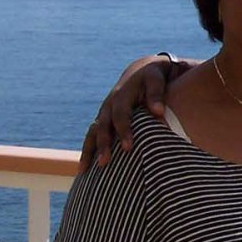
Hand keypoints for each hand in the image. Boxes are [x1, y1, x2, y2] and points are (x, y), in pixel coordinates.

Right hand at [79, 54, 191, 168]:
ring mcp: (104, 112)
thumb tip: (158, 112)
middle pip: (102, 126)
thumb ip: (156, 94)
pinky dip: (88, 150)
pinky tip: (84, 169)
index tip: (128, 148)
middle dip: (103, 145)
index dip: (124, 131)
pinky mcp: (103, 120)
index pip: (121, 115)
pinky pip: (92, 136)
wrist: (142, 70)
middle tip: (104, 164)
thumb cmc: (154, 76)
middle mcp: (109, 105)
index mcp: (122, 95)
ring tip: (83, 171)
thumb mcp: (157, 79)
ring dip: (89, 151)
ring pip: (92, 132)